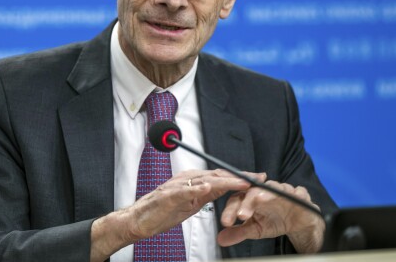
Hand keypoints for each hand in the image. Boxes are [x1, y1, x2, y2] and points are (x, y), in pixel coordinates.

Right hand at [90, 169, 248, 260]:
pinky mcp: (168, 196)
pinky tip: (209, 187)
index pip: (220, 176)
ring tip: (242, 181)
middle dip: (239, 176)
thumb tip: (220, 191)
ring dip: (226, 180)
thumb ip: (203, 196)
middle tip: (257, 177)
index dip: (238, 176)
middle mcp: (186, 179)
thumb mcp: (189, 205)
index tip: (256, 178)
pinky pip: (185, 190)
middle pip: (217, 175)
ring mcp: (177, 186)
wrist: (138, 220)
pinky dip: (198, 188)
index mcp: (192, 182)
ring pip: (205, 179)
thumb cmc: (160, 213)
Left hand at [217, 173, 324, 253]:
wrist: (297, 221)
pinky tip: (294, 197)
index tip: (225, 222)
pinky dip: (296, 194)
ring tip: (260, 199)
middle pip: (253, 191)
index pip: (237, 199)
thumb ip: (238, 232)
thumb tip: (220, 239)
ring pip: (274, 187)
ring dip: (267, 193)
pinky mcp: (299, 194)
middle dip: (247, 202)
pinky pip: (298, 192)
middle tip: (242, 215)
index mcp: (251, 197)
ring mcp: (282, 190)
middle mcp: (265, 190)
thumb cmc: (273, 220)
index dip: (230, 210)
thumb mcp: (255, 229)